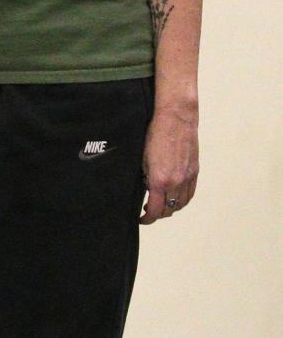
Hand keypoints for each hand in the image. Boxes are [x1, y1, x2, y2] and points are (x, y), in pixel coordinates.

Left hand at [141, 105, 198, 223]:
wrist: (176, 119)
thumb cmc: (156, 134)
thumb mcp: (143, 158)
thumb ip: (145, 177)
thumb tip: (146, 189)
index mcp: (160, 181)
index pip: (155, 210)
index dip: (147, 219)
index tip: (142, 218)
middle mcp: (176, 182)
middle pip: (169, 210)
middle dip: (158, 214)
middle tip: (149, 211)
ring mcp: (187, 178)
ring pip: (181, 204)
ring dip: (171, 208)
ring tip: (162, 205)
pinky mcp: (195, 171)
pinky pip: (190, 193)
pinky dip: (183, 200)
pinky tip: (176, 197)